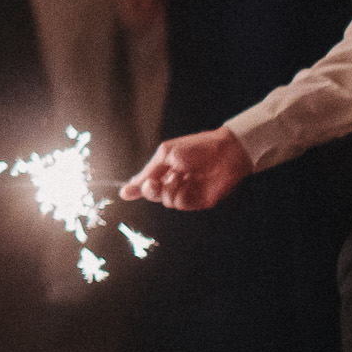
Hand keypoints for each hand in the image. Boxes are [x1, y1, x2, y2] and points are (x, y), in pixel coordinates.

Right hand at [120, 127, 253, 209]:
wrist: (226, 152)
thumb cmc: (197, 147)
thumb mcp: (166, 154)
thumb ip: (148, 171)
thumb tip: (128, 186)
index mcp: (165, 170)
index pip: (146, 183)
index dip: (136, 188)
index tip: (125, 193)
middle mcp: (174, 182)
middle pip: (153, 195)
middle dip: (150, 190)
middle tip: (154, 183)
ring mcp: (187, 192)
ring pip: (166, 201)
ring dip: (169, 189)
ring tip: (180, 176)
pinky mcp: (198, 201)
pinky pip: (181, 204)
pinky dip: (181, 194)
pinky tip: (188, 183)